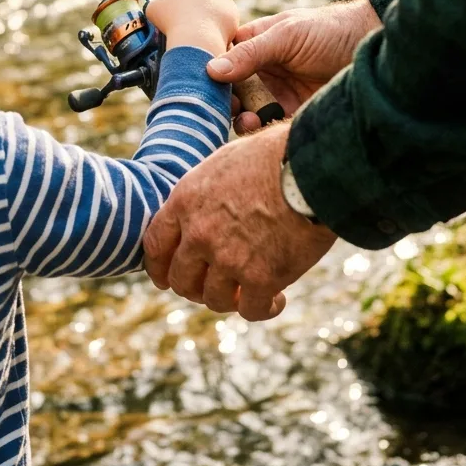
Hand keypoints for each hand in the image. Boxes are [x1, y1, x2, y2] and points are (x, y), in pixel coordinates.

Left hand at [143, 122, 336, 319]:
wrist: (311, 166)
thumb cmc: (274, 155)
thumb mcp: (224, 163)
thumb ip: (206, 194)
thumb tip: (206, 209)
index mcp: (186, 201)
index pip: (155, 245)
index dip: (160, 267)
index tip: (168, 277)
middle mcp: (200, 233)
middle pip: (181, 280)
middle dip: (195, 287)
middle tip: (215, 286)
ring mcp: (229, 258)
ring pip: (214, 300)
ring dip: (231, 299)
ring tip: (249, 290)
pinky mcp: (261, 278)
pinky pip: (252, 310)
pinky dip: (264, 308)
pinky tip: (277, 298)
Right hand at [146, 0, 239, 58]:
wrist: (196, 38)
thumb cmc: (172, 21)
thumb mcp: (152, 9)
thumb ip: (156, 3)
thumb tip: (157, 6)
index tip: (175, 7)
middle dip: (195, 2)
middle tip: (186, 18)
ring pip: (214, 3)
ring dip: (207, 12)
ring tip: (198, 28)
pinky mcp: (233, 11)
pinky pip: (224, 17)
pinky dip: (217, 24)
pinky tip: (208, 33)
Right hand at [207, 0, 380, 133]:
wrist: (375, 51)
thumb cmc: (331, 30)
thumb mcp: (288, 36)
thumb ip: (251, 53)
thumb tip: (211, 70)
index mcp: (256, 43)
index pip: (222, 60)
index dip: (211, 75)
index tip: (206, 88)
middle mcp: (264, 69)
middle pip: (232, 90)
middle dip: (225, 102)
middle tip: (228, 109)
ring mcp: (279, 92)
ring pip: (249, 112)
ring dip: (243, 119)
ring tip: (248, 121)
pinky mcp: (295, 114)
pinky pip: (271, 127)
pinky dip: (263, 132)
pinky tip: (264, 130)